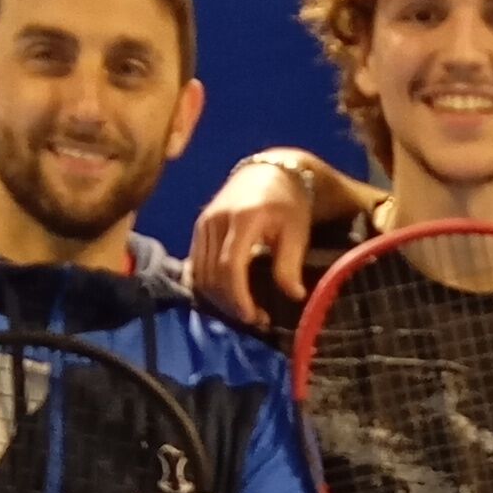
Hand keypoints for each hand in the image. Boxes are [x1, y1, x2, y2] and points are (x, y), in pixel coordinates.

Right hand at [188, 157, 317, 327]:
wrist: (269, 173)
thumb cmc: (288, 204)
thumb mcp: (296, 232)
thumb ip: (290, 264)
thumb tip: (294, 296)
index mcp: (242, 218)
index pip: (231, 266)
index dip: (239, 297)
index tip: (255, 317)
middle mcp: (216, 220)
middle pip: (212, 274)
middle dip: (230, 303)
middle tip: (255, 319)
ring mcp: (203, 223)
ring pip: (200, 273)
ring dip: (219, 298)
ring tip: (244, 310)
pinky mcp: (199, 227)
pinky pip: (196, 265)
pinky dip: (209, 285)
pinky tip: (228, 296)